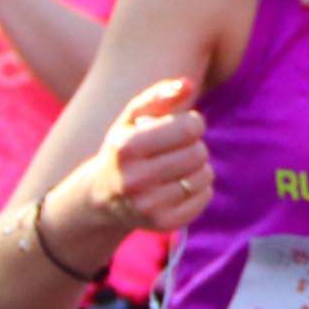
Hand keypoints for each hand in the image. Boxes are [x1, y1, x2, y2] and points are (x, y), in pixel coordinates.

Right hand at [89, 78, 213, 236]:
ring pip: (204, 176)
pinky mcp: (163, 223)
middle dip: (194, 146)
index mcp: (126, 147)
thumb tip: (188, 84)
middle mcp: (134, 179)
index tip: (183, 126)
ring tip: (177, 167)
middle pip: (198, 153)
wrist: (103, 196)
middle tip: (178, 149)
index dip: (193, 123)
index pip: (189, 128)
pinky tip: (180, 185)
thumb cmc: (125, 147)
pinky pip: (205, 197)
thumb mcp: (133, 117)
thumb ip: (160, 95)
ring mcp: (148, 205)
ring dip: (198, 168)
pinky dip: (199, 188)